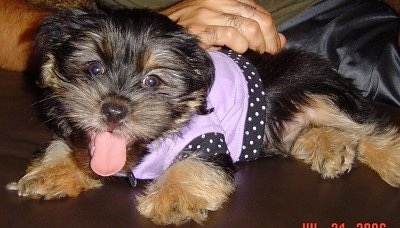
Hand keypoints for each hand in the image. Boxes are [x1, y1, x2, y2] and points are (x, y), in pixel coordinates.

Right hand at [161, 0, 285, 53]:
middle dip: (269, 38)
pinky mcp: (199, 29)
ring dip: (257, 45)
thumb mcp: (222, 22)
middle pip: (258, 18)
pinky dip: (239, 45)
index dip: (272, 29)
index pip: (258, 10)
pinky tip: (238, 52)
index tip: (275, 45)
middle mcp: (217, 1)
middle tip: (268, 52)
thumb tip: (280, 41)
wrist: (159, 33)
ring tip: (254, 54)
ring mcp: (208, 14)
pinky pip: (229, 35)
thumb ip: (250, 27)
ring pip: (248, 27)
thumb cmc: (193, 29)